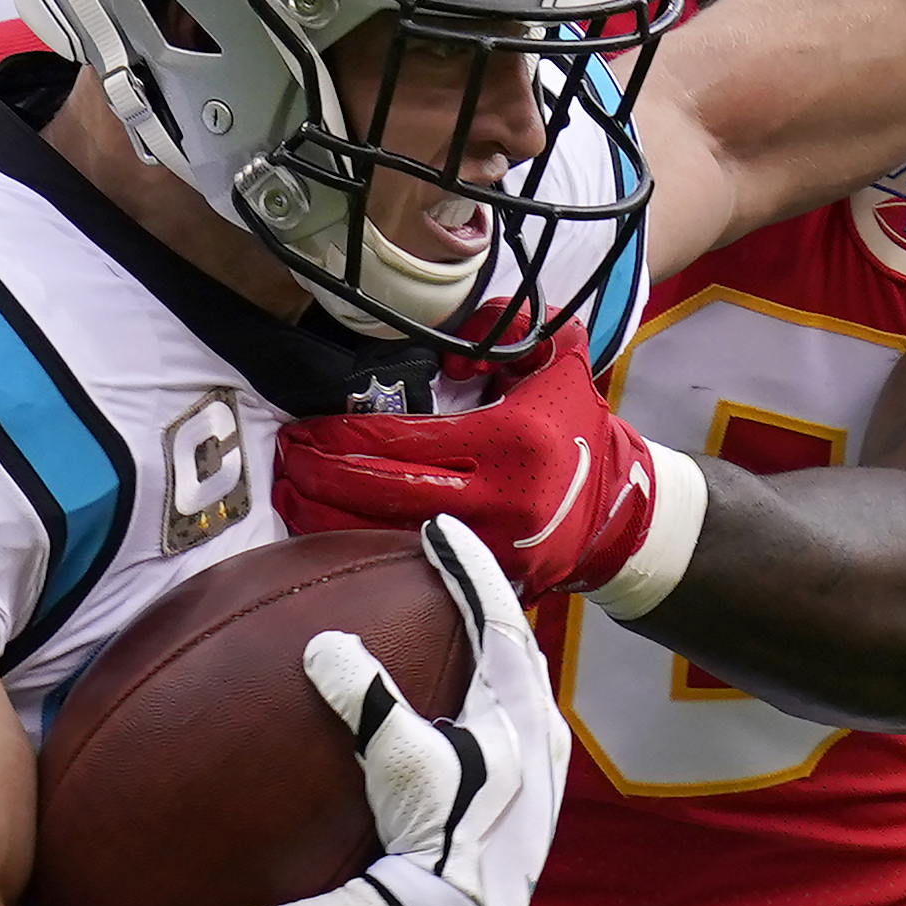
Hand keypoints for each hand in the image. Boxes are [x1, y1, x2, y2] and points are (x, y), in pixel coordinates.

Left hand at [277, 334, 667, 599]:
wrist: (620, 511)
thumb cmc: (576, 426)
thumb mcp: (558, 355)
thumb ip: (503, 323)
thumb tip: (447, 354)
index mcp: (511, 442)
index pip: (405, 441)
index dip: (346, 437)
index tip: (307, 428)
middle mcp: (497, 501)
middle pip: (382, 494)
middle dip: (321, 478)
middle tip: (286, 458)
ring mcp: (488, 550)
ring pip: (384, 540)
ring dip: (326, 520)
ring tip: (290, 493)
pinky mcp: (485, 582)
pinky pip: (405, 568)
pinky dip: (360, 552)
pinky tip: (326, 532)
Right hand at [291, 518, 570, 905]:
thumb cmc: (434, 839)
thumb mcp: (398, 760)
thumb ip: (364, 697)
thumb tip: (328, 645)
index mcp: (521, 710)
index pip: (498, 616)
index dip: (466, 569)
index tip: (440, 533)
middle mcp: (542, 734)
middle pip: (517, 646)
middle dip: (487, 604)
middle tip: (455, 570)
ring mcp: (541, 772)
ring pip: (521, 686)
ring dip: (493, 651)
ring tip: (464, 627)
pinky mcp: (528, 802)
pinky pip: (513, 722)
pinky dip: (491, 694)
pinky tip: (464, 709)